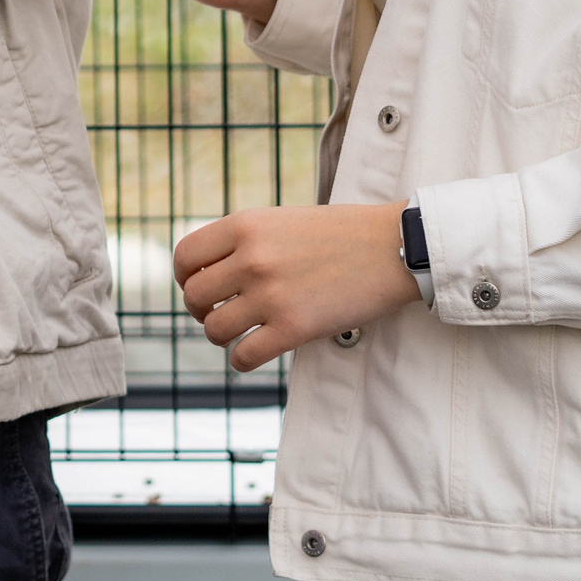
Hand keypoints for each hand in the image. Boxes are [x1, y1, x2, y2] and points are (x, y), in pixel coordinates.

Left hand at [173, 203, 419, 371]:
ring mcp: (270, 294)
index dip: (184, 277)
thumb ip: (246, 241)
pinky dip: (241, 360)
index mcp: (245, 224)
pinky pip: (243, 356)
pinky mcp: (293, 328)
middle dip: (200, 311)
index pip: (185, 256)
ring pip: (214, 329)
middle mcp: (251, 257)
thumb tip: (210, 271)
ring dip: (220, 337)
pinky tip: (253, 353)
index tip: (197, 286)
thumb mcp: (282, 220)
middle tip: (218, 313)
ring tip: (238, 333)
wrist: (395, 247)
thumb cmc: (341, 234)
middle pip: (194, 296)